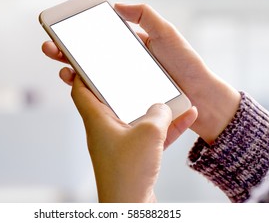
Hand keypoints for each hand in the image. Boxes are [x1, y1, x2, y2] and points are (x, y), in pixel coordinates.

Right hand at [42, 3, 239, 143]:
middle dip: (68, 54)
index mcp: (132, 49)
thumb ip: (144, 15)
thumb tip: (116, 6)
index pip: (100, 41)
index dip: (81, 37)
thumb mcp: (166, 33)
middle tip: (51, 49)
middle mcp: (125, 67)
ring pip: (93, 79)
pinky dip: (87, 92)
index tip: (64, 33)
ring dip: (73, 72)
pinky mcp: (129, 102)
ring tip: (62, 68)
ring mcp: (126, 86)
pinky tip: (77, 86)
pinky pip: (104, 97)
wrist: (201, 97)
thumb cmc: (186, 64)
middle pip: (91, 59)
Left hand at [70, 74, 196, 201]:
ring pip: (137, 118)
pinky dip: (166, 127)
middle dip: (129, 87)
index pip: (81, 90)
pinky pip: (151, 135)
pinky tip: (186, 117)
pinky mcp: (135, 156)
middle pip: (113, 101)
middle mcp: (106, 130)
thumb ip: (158, 113)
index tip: (94, 61)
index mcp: (98, 120)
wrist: (131, 207)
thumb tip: (163, 107)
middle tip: (140, 73)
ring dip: (155, 108)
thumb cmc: (129, 172)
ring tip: (172, 94)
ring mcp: (121, 143)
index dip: (85, 74)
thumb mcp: (149, 133)